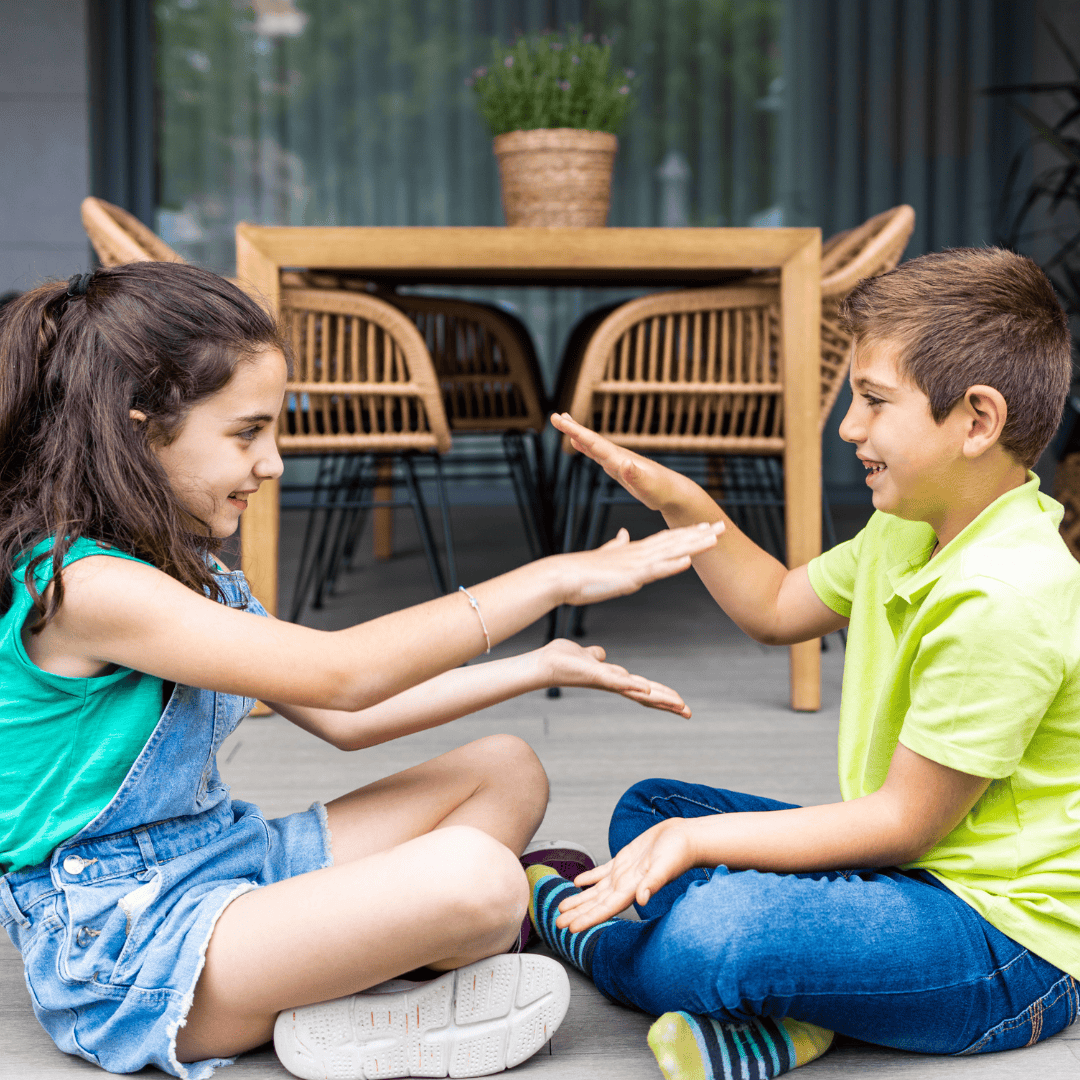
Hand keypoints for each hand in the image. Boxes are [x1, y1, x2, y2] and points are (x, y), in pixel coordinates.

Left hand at [536, 639, 690, 716]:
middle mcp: (613, 685)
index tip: (681, 703)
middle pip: (646, 695)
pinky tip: (646, 691)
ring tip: (678, 705)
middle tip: (689, 712)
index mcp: (614, 679)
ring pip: (637, 692)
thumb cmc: (564, 660)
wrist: (545, 663)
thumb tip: (601, 654)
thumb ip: (596, 656)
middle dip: (668, 703)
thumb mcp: (585, 656)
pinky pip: (617, 683)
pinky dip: (631, 687)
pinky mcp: (596, 677)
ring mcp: (606, 683)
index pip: (643, 688)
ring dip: (658, 698)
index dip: (662, 695)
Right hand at [551, 413, 699, 512]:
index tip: (561, 420)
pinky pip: (597, 454)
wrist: (674, 492)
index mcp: (620, 459)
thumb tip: (625, 463)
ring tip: (564, 422)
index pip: (594, 443)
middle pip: (591, 439)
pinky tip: (578, 444)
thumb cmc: (662, 491)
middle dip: (573, 428)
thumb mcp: (648, 487)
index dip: (576, 432)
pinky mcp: (618, 468)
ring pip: (593, 444)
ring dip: (577, 434)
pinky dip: (585, 447)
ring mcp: (617, 461)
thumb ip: (636, 476)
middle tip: (554, 416)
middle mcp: (617, 456)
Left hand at [555, 818, 697, 930]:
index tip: (571, 927)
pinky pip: (602, 872)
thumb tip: (642, 899)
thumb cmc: (678, 853)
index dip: (587, 919)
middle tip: (557, 923)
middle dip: (577, 913)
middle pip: (596, 903)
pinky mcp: (624, 861)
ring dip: (579, 899)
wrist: (684, 838)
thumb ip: (653, 883)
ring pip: (596, 890)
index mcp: (632, 888)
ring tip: (562, 907)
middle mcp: (625, 884)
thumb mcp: (664, 866)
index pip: (605, 909)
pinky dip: (589, 877)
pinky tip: (578, 882)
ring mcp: (623, 873)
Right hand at [556, 522, 722, 606]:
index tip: (706, 528)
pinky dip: (672, 565)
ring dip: (693, 545)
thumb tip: (624, 535)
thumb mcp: (604, 556)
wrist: (561, 576)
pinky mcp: (628, 577)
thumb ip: (616, 546)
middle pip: (675, 541)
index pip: (667, 538)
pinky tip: (688, 561)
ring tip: (715, 539)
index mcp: (633, 550)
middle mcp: (638, 554)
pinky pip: (654, 571)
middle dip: (700, 535)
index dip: (688, 533)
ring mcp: (634, 564)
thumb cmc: (580, 572)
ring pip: (670, 552)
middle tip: (723, 526)